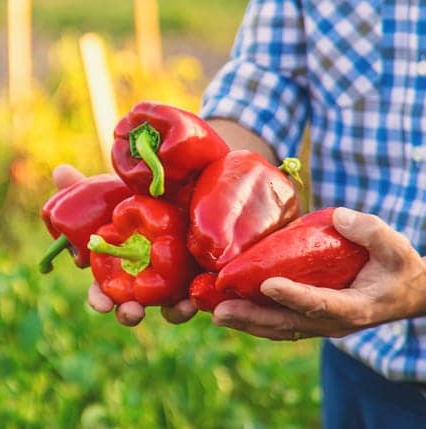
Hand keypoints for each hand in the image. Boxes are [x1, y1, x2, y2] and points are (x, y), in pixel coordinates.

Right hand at [54, 164, 198, 325]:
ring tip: (179, 309)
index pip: (102, 291)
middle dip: (129, 314)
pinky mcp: (199, 281)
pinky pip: (198, 298)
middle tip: (133, 312)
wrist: (183, 192)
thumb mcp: (110, 192)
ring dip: (172, 313)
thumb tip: (60, 170)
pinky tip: (197, 298)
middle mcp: (141, 282)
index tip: (102, 304)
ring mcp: (172, 285)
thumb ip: (82, 188)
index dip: (99, 299)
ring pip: (167, 309)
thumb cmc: (135, 198)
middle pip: (131, 306)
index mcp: (116, 269)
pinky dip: (196, 301)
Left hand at [213, 208, 425, 339]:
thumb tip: (338, 217)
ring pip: (279, 328)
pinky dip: (254, 320)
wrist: (407, 293)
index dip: (294, 296)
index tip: (267, 284)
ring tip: (215, 313)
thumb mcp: (396, 247)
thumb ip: (371, 232)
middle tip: (220, 310)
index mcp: (355, 307)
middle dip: (252, 317)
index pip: (320, 304)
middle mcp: (334, 322)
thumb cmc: (399, 267)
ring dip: (247, 322)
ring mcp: (321, 325)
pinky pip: (279, 324)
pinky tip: (228, 310)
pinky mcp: (310, 319)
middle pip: (288, 323)